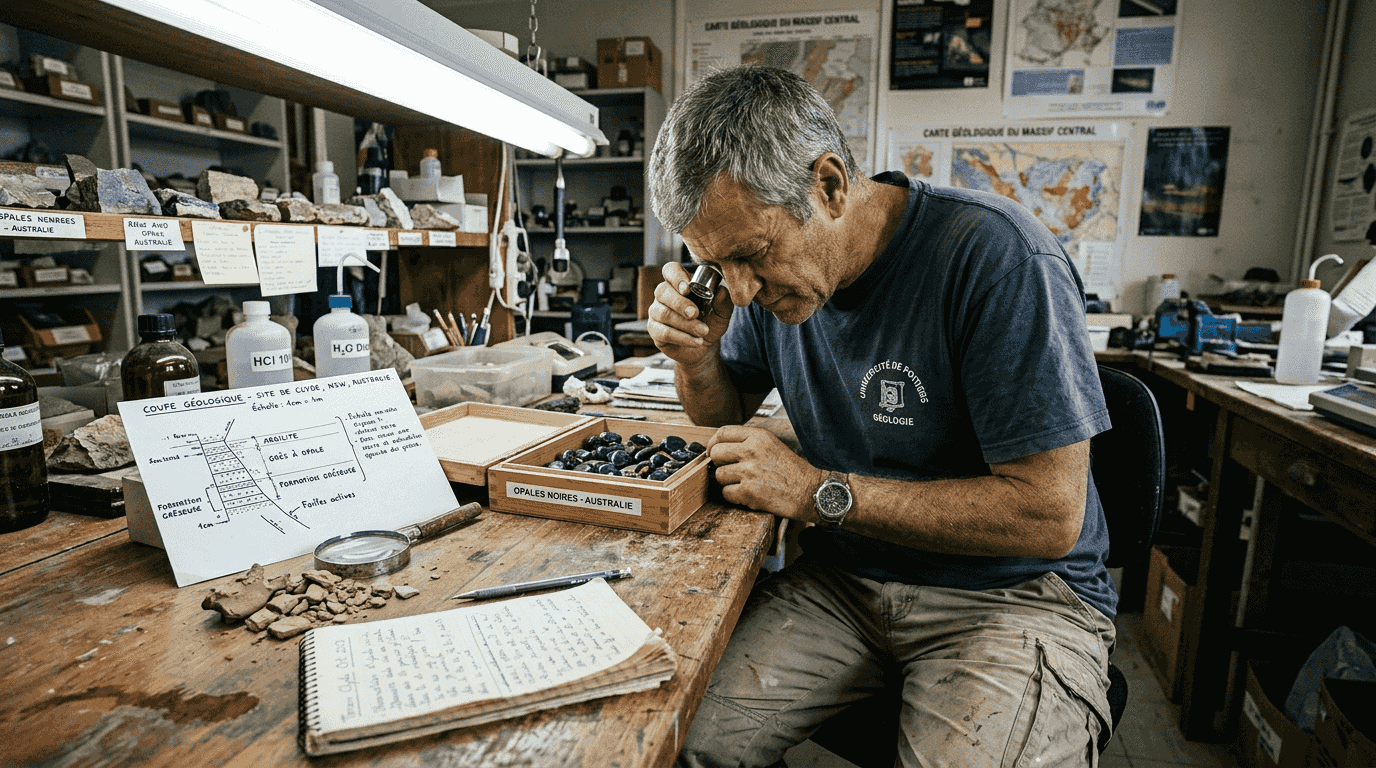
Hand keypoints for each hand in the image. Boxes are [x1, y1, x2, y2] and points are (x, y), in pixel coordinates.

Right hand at [647, 262, 732, 367]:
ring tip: (703, 332)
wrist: (705, 346)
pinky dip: (682, 337)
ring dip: (685, 324)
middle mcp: (664, 295)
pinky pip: (663, 332)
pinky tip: (696, 341)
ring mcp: (656, 312)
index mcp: (679, 284)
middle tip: (696, 313)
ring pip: (663, 313)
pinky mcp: (654, 331)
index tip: (687, 288)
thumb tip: (721, 291)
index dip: (676, 276)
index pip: (670, 270)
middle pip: (662, 291)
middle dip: (680, 303)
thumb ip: (723, 301)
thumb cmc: (710, 323)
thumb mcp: (722, 313)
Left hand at [707, 425, 821, 520]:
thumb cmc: (792, 471)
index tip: (713, 451)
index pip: (723, 432)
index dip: (713, 443)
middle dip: (719, 464)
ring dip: (728, 482)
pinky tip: (748, 494)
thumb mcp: (772, 445)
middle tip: (730, 470)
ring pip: (719, 475)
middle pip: (716, 453)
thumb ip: (748, 442)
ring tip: (745, 483)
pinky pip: (726, 493)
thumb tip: (720, 446)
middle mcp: (751, 450)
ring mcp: (749, 471)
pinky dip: (734, 496)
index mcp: (758, 436)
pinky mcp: (748, 491)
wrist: (810, 491)